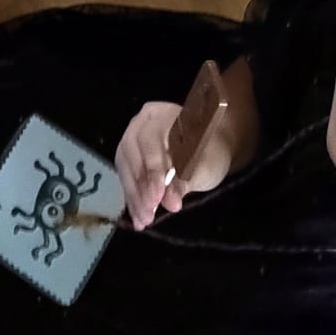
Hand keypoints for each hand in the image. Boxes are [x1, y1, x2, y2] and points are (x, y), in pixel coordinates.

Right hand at [115, 100, 231, 229]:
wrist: (208, 151)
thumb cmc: (209, 153)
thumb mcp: (205, 166)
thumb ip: (186, 181)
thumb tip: (170, 203)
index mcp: (162, 114)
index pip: (151, 140)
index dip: (153, 170)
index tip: (157, 197)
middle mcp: (141, 122)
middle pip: (132, 153)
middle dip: (140, 188)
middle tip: (148, 215)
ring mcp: (131, 138)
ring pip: (125, 167)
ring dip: (134, 197)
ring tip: (143, 220)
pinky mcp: (128, 157)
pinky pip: (126, 178)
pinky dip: (133, 199)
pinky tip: (138, 218)